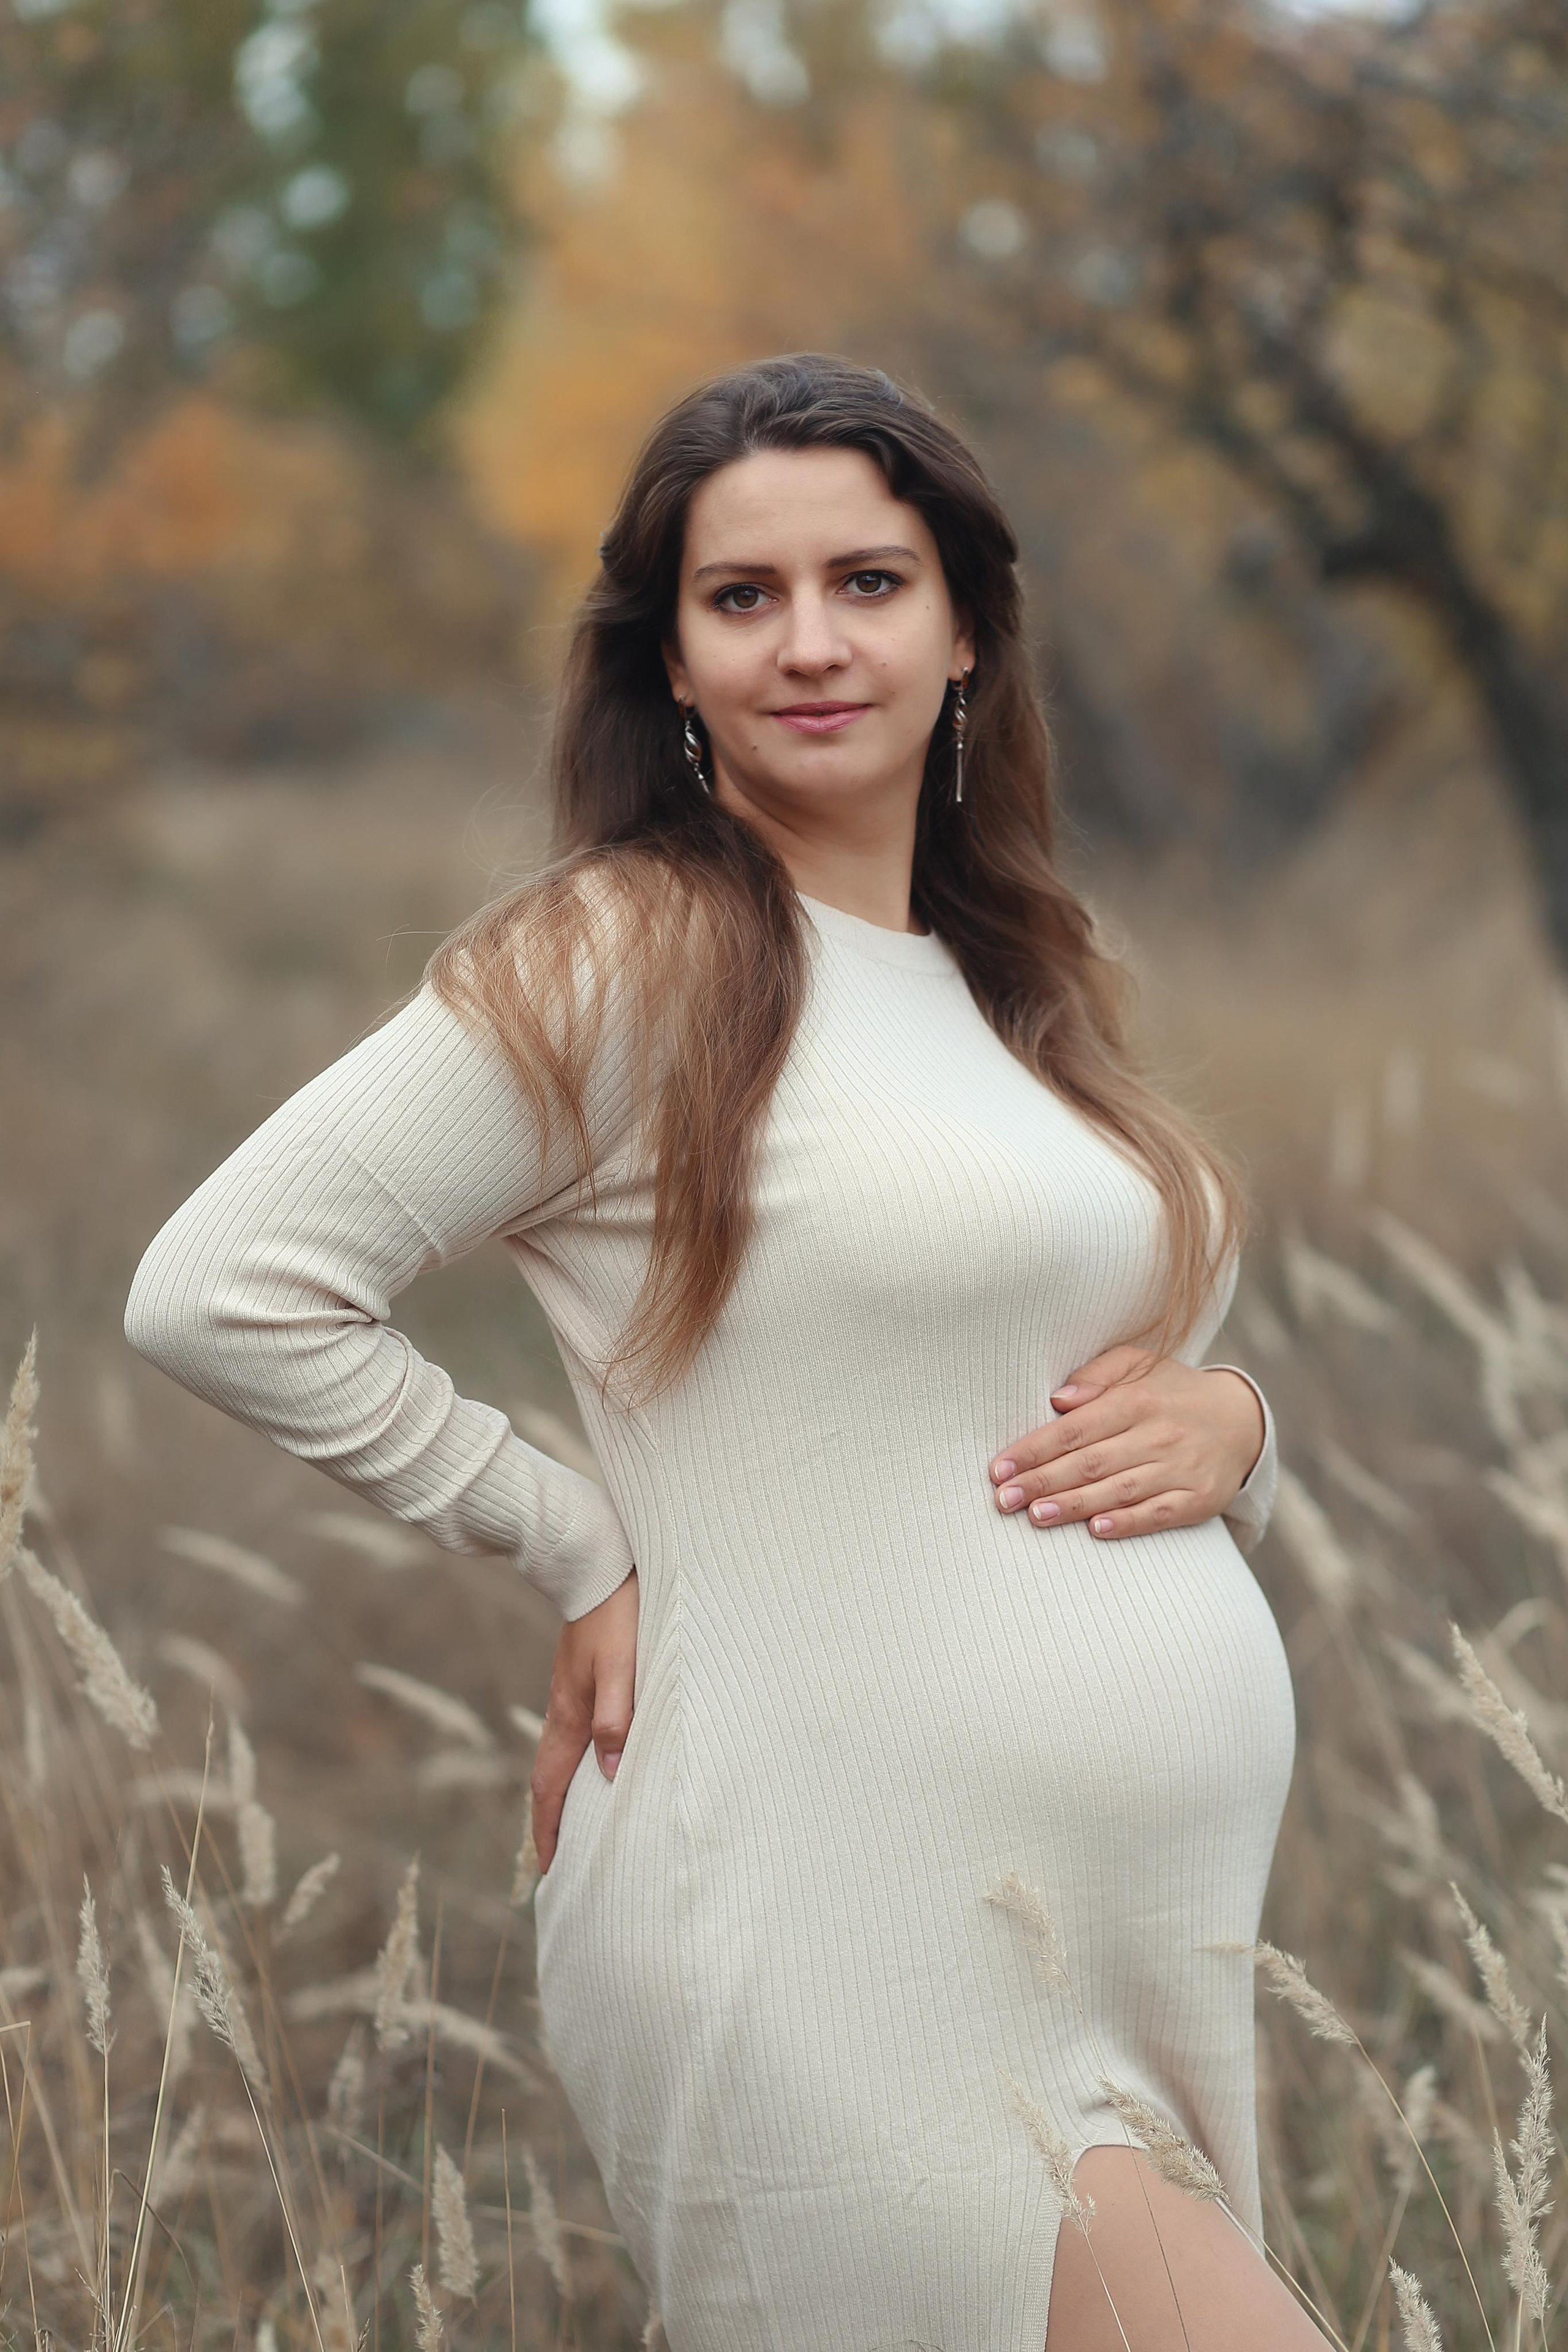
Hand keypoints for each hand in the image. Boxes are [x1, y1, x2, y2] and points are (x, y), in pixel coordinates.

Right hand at [531, 1568, 638, 1873]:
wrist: (597, 1567)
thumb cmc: (618, 1616)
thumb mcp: (623, 1668)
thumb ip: (617, 1717)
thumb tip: (610, 1770)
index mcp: (569, 1715)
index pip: (551, 1785)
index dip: (549, 1828)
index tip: (549, 1868)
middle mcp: (564, 1710)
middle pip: (550, 1778)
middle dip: (550, 1822)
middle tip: (557, 1862)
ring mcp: (571, 1695)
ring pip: (561, 1756)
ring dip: (562, 1794)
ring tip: (573, 1825)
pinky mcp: (582, 1681)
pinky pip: (573, 1736)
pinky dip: (575, 1764)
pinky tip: (593, 1765)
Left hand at [988, 1345, 1265, 1541]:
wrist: (1241, 1421)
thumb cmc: (1171, 1392)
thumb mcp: (1139, 1364)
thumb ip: (1097, 1376)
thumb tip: (1058, 1399)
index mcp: (1138, 1400)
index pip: (1075, 1429)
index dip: (1034, 1449)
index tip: (999, 1468)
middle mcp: (1159, 1434)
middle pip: (1091, 1462)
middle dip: (1042, 1482)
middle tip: (1003, 1499)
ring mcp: (1180, 1469)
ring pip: (1119, 1490)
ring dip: (1074, 1505)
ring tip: (1035, 1516)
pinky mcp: (1199, 1498)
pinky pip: (1159, 1514)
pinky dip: (1128, 1523)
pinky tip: (1096, 1531)